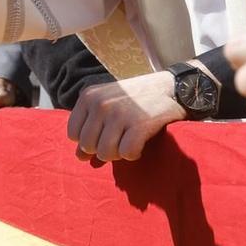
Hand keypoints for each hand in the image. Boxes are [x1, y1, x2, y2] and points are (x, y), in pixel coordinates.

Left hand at [67, 71, 184, 160]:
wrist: (171, 88)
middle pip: (88, 146)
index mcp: (88, 96)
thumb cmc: (136, 99)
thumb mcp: (108, 104)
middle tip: (120, 141)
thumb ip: (91, 128)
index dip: (88, 141)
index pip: (73, 134)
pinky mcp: (139, 125)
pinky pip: (127, 154)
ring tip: (129, 142)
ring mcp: (119, 114)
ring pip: (106, 153)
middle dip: (103, 149)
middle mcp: (101, 104)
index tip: (104, 136)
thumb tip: (79, 157)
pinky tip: (140, 145)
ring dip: (119, 154)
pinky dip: (134, 154)